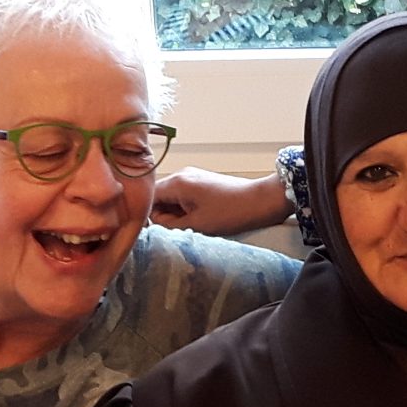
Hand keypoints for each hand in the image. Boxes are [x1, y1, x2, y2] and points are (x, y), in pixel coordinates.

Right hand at [151, 168, 290, 235]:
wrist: (260, 202)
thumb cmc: (231, 213)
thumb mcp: (196, 225)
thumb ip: (168, 226)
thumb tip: (151, 226)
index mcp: (177, 182)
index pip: (146, 199)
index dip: (148, 217)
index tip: (158, 232)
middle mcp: (181, 175)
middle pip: (157, 198)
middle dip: (164, 216)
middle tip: (181, 229)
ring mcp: (192, 177)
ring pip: (170, 199)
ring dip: (176, 215)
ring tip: (194, 224)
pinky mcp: (201, 182)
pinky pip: (183, 197)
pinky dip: (186, 210)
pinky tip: (200, 219)